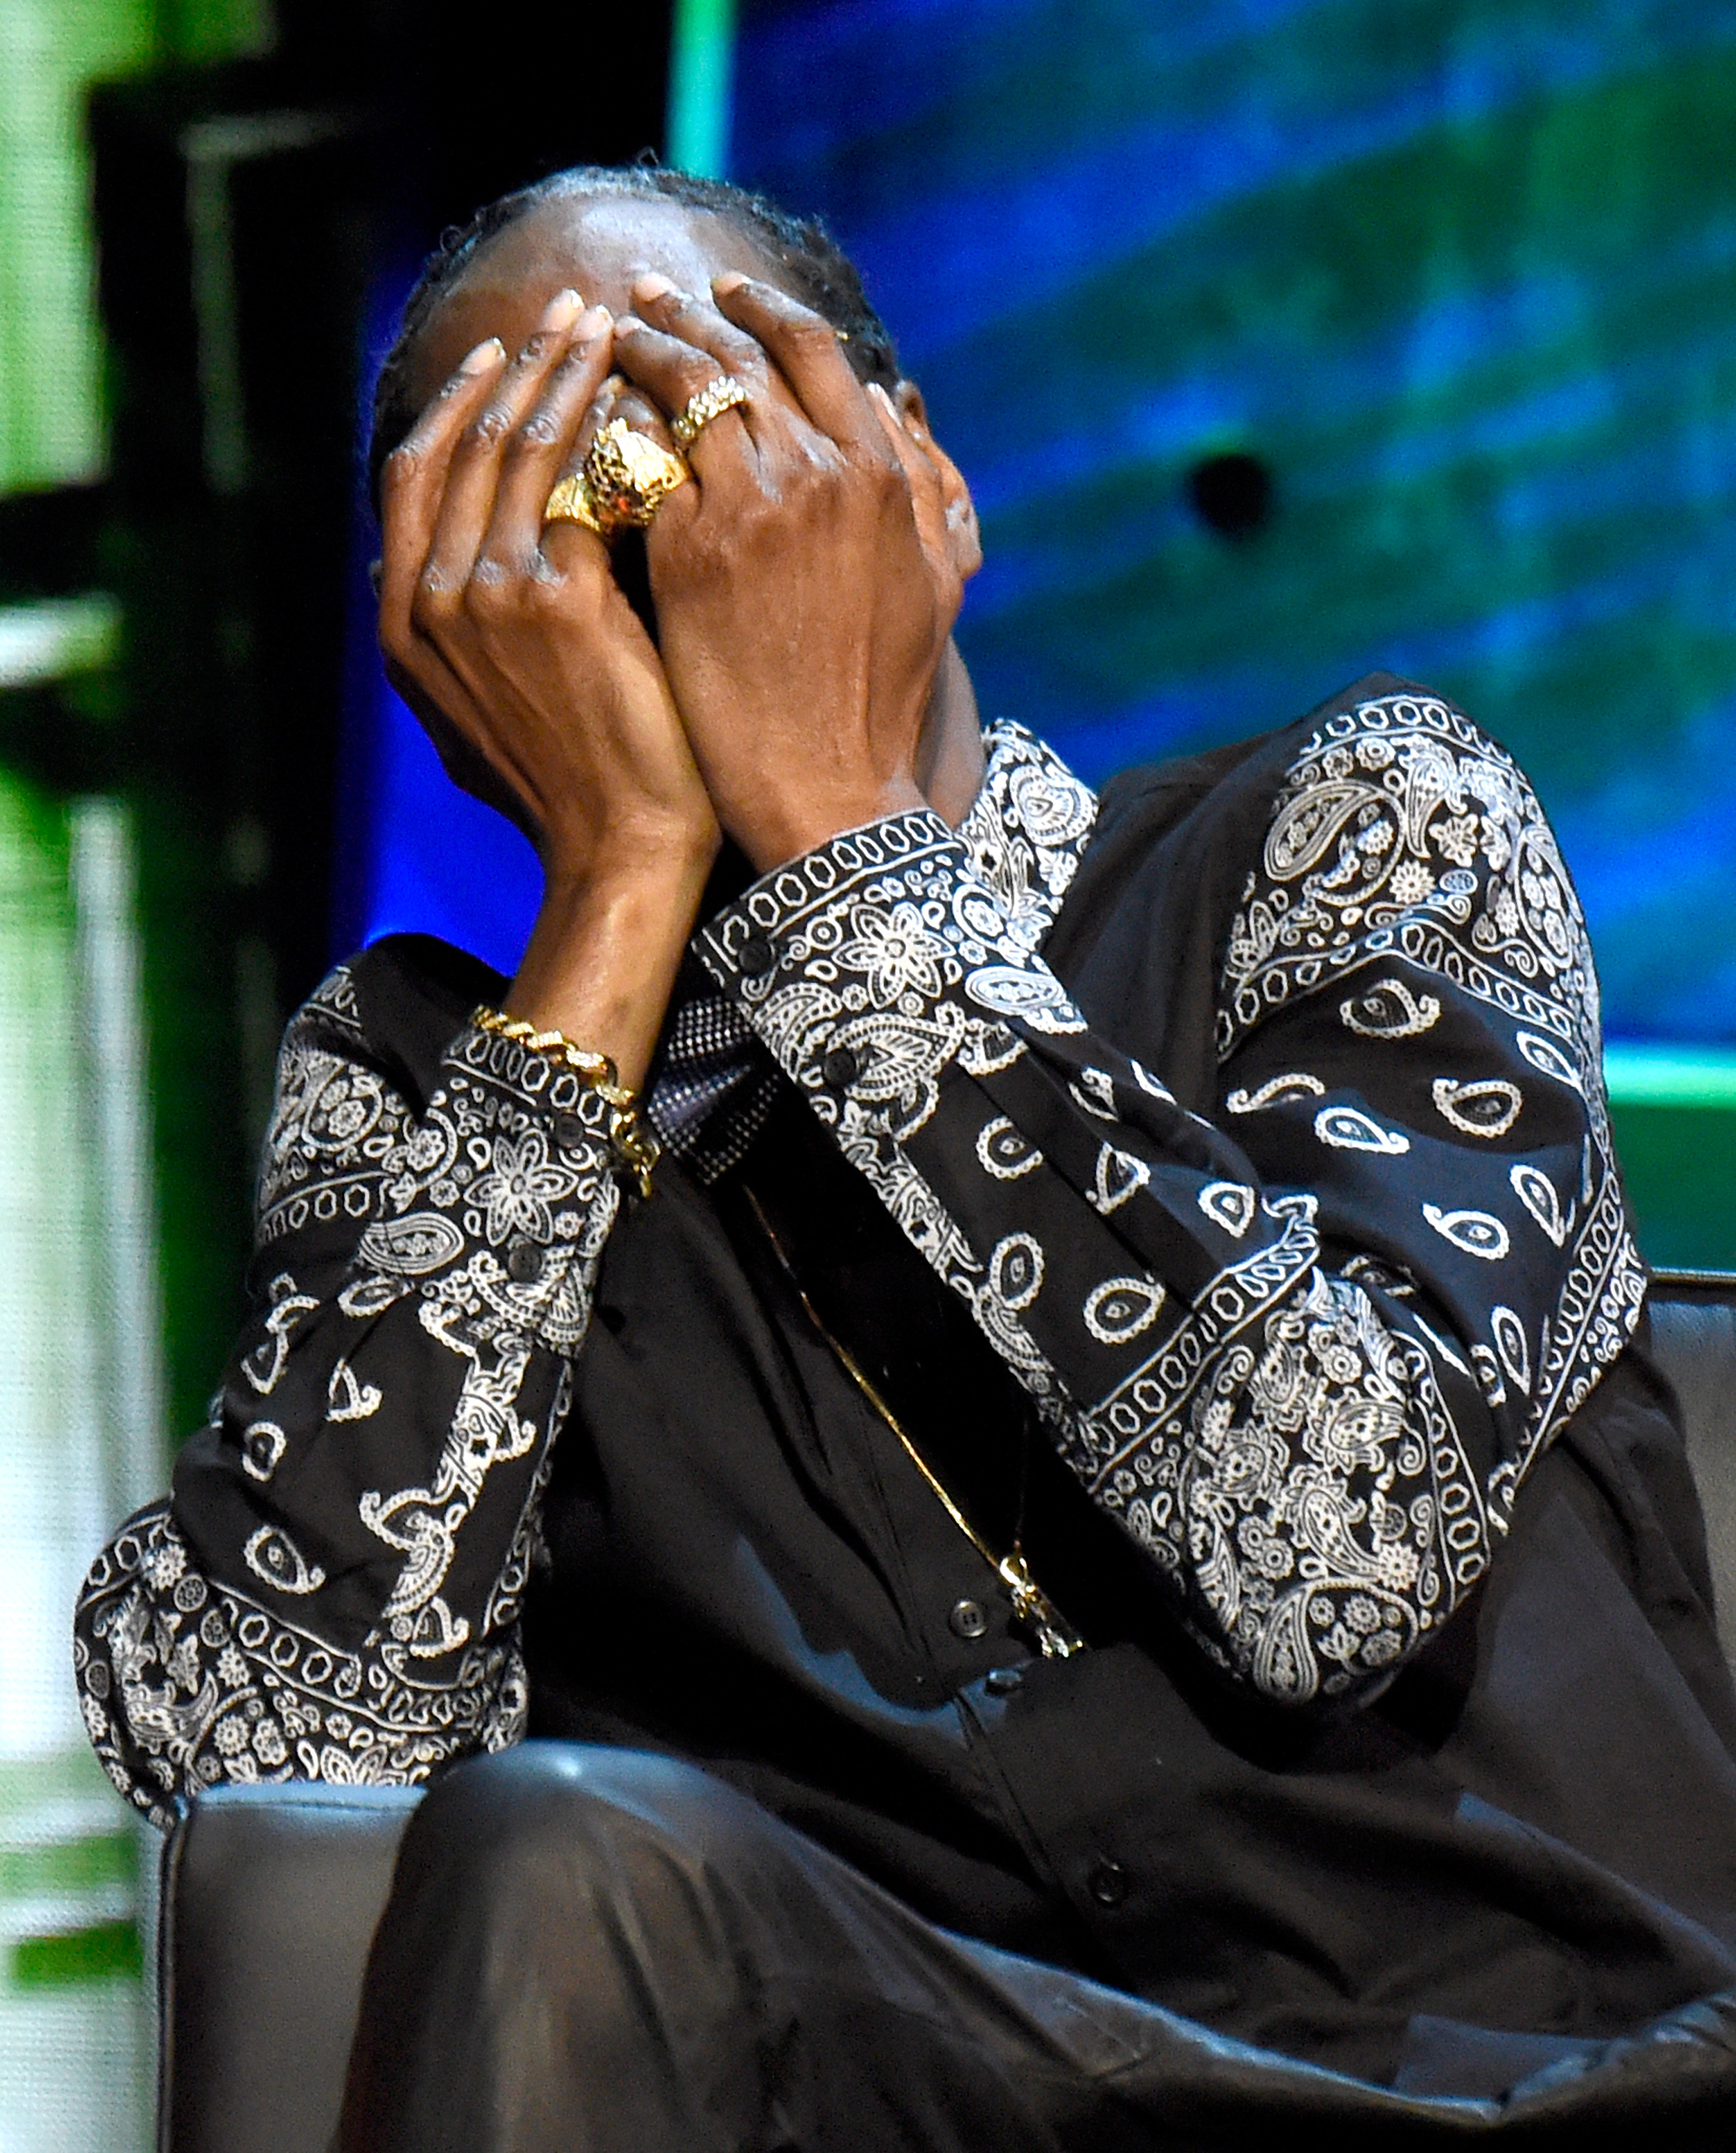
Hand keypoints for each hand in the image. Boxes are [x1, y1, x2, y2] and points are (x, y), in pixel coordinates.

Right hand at [377, 290, 719, 1080]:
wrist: (622, 854)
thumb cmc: (580, 793)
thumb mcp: (488, 719)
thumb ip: (463, 640)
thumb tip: (427, 580)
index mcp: (405, 623)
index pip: (417, 474)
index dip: (460, 403)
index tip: (505, 351)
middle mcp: (430, 598)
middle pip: (467, 441)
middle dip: (522, 363)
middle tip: (576, 308)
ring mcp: (485, 594)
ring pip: (524, 444)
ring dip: (568, 372)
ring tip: (617, 325)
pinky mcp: (552, 598)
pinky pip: (580, 478)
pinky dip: (611, 426)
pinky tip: (654, 395)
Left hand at [611, 274, 972, 870]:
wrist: (830, 787)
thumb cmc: (882, 699)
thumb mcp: (934, 582)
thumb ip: (923, 483)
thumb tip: (892, 397)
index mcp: (881, 470)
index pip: (810, 347)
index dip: (760, 307)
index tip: (722, 293)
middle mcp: (819, 471)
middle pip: (736, 355)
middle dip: (681, 316)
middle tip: (638, 302)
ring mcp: (751, 508)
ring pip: (677, 395)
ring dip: (635, 359)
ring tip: (600, 349)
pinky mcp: (690, 554)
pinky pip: (638, 464)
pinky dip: (612, 435)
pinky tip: (586, 431)